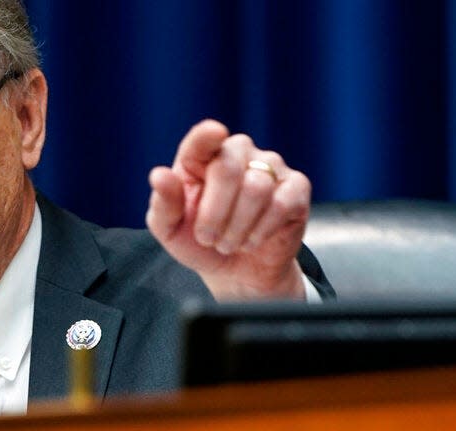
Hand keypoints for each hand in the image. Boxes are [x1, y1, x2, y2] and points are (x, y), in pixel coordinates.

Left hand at [146, 119, 310, 299]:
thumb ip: (164, 204)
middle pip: (229, 167)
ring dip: (237, 227)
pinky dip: (261, 231)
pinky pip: (281, 204)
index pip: (204, 138)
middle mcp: (239, 153)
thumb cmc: (201, 243)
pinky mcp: (296, 188)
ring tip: (229, 244)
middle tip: (208, 239)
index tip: (214, 133)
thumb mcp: (171, 230)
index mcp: (202, 157)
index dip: (208, 135)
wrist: (237, 271)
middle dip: (214, 213)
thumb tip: (159, 175)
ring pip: (256, 187)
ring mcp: (271, 167)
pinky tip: (252, 240)